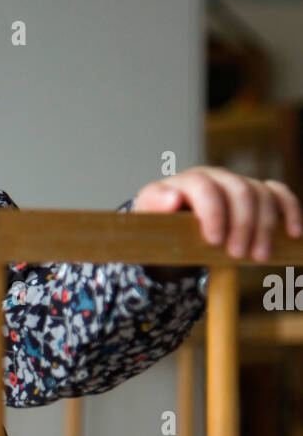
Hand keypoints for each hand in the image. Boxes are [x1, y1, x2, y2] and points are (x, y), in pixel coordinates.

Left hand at [132, 167, 302, 262]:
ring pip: (261, 195)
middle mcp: (216, 178)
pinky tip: (294, 233)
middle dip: (243, 224)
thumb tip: (171, 199)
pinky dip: (290, 211)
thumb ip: (154, 208)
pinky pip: (278, 195)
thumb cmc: (159, 226)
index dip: (213, 212)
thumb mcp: (148, 220)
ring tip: (258, 257)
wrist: (171, 229)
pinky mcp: (255, 194)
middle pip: (240, 191)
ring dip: (265, 227)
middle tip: (239, 255)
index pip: (205, 187)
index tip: (214, 241)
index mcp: (188, 182)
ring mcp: (237, 184)